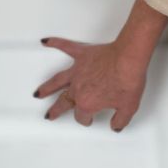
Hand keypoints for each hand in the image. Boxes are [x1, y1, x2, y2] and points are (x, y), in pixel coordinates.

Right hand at [33, 37, 148, 131]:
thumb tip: (116, 125)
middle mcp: (78, 88)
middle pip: (63, 101)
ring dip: (47, 87)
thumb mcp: (128, 108)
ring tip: (39, 93)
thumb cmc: (127, 80)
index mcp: (88, 102)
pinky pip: (65, 47)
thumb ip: (120, 120)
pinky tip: (46, 42)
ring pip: (57, 81)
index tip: (88, 120)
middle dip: (56, 109)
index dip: (85, 119)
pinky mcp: (83, 55)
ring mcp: (78, 70)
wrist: (129, 59)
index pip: (82, 115)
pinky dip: (55, 43)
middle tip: (49, 114)